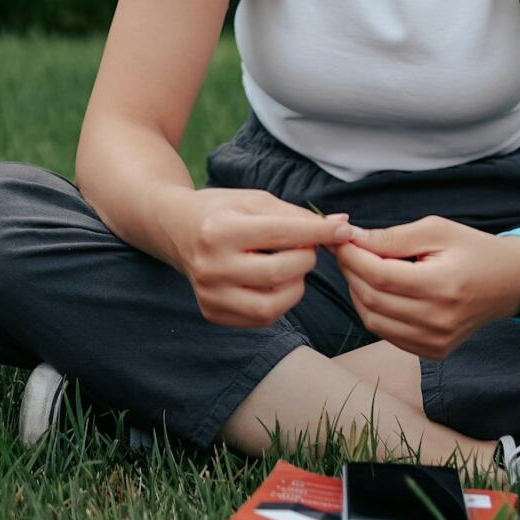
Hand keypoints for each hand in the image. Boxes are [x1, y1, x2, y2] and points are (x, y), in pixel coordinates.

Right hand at [176, 188, 347, 330]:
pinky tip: (272, 282)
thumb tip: (342, 224)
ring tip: (290, 266)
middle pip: (281, 272)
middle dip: (306, 258)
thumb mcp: (254, 201)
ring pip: (273, 304)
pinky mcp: (212, 313)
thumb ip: (297, 215)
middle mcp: (211, 266)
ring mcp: (210, 294)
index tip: (343, 229)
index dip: (318, 232)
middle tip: (306, 247)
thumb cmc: (222, 211)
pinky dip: (278, 301)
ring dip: (296, 285)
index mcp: (220, 230)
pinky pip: (261, 318)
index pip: (281, 234)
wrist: (176, 229)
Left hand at [334, 217, 519, 360]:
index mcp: (441, 285)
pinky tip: (377, 290)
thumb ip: (393, 237)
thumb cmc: (472, 249)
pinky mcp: (433, 351)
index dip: (352, 257)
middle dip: (350, 272)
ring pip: (374, 321)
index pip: (379, 275)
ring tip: (360, 268)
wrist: (509, 282)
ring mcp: (436, 341)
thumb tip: (352, 239)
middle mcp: (438, 320)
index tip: (340, 239)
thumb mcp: (436, 229)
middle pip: (372, 299)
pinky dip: (374, 312)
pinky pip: (388, 334)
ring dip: (357, 293)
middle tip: (346, 250)